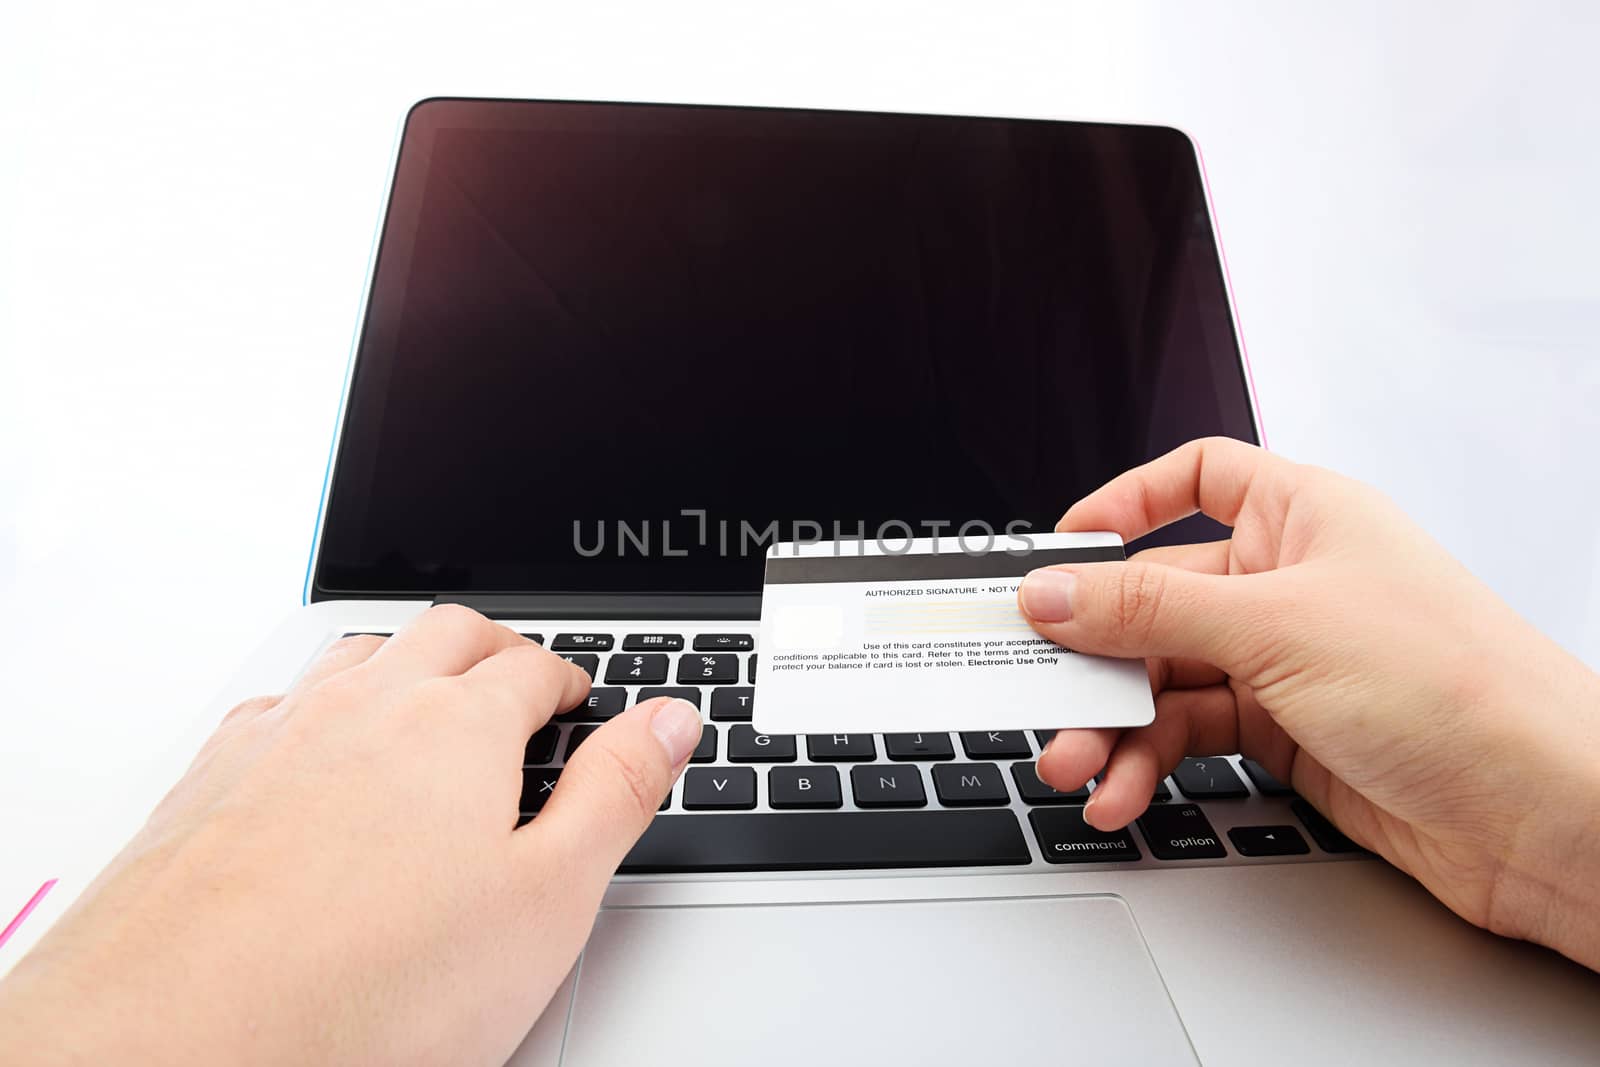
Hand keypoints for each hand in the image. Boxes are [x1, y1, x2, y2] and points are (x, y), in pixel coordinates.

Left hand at [0, 605, 702, 1064]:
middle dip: (495, 648)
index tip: (580, 702)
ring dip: (405, 662)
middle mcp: (363, 708)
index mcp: (457, 726)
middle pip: (446, 634)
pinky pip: (278, 703)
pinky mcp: (209, 780)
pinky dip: (319, 705)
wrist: (178, 1044)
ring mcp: (278, 736)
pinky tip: (316, 749)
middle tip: (519, 681)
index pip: (534, 667)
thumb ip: (618, 793)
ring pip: (358, 656)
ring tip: (427, 700)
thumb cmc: (362, 990)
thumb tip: (671, 719)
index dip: (571, 681)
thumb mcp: (547, 901)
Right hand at [1017, 437, 1599, 968]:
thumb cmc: (1459, 688)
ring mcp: (1286, 662)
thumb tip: (1057, 589)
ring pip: (1165, 678)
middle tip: (1041, 690)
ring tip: (1078, 765)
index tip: (1060, 548)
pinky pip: (1190, 735)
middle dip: (1094, 652)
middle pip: (1157, 599)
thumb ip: (1151, 610)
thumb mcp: (1278, 627)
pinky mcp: (1286, 734)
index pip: (1199, 480)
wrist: (1542, 812)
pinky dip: (1149, 763)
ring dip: (1113, 724)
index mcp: (1303, 517)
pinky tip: (1125, 789)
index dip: (1126, 505)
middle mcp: (1290, 584)